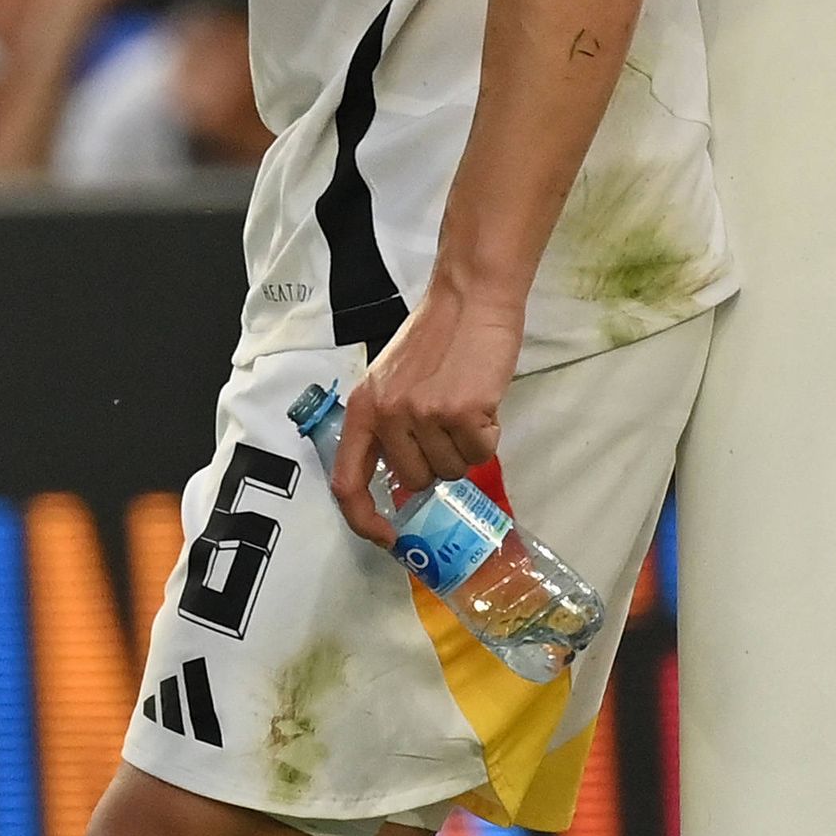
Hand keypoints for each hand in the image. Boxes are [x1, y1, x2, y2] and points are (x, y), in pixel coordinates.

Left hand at [326, 285, 524, 548]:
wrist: (469, 298)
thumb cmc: (435, 338)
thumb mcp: (391, 381)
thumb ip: (388, 426)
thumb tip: (401, 480)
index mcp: (363, 408)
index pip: (347, 482)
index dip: (363, 519)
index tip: (387, 537)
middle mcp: (388, 415)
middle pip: (416, 480)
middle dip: (438, 461)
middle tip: (448, 422)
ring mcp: (424, 415)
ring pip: (452, 469)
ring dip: (465, 446)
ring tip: (464, 403)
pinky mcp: (462, 413)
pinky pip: (481, 452)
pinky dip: (488, 434)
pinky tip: (482, 401)